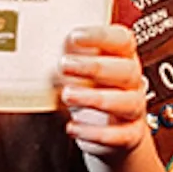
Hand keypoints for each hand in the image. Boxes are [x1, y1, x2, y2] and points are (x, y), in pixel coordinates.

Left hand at [57, 25, 148, 158]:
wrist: (104, 130)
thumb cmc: (88, 90)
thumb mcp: (77, 68)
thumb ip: (67, 56)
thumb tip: (38, 44)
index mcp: (122, 57)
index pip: (122, 40)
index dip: (100, 36)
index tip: (74, 36)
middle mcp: (132, 81)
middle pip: (127, 70)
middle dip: (94, 67)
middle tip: (64, 66)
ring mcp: (134, 108)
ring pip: (128, 102)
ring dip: (94, 99)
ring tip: (67, 95)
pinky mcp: (129, 134)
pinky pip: (119, 135)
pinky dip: (94, 132)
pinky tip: (72, 126)